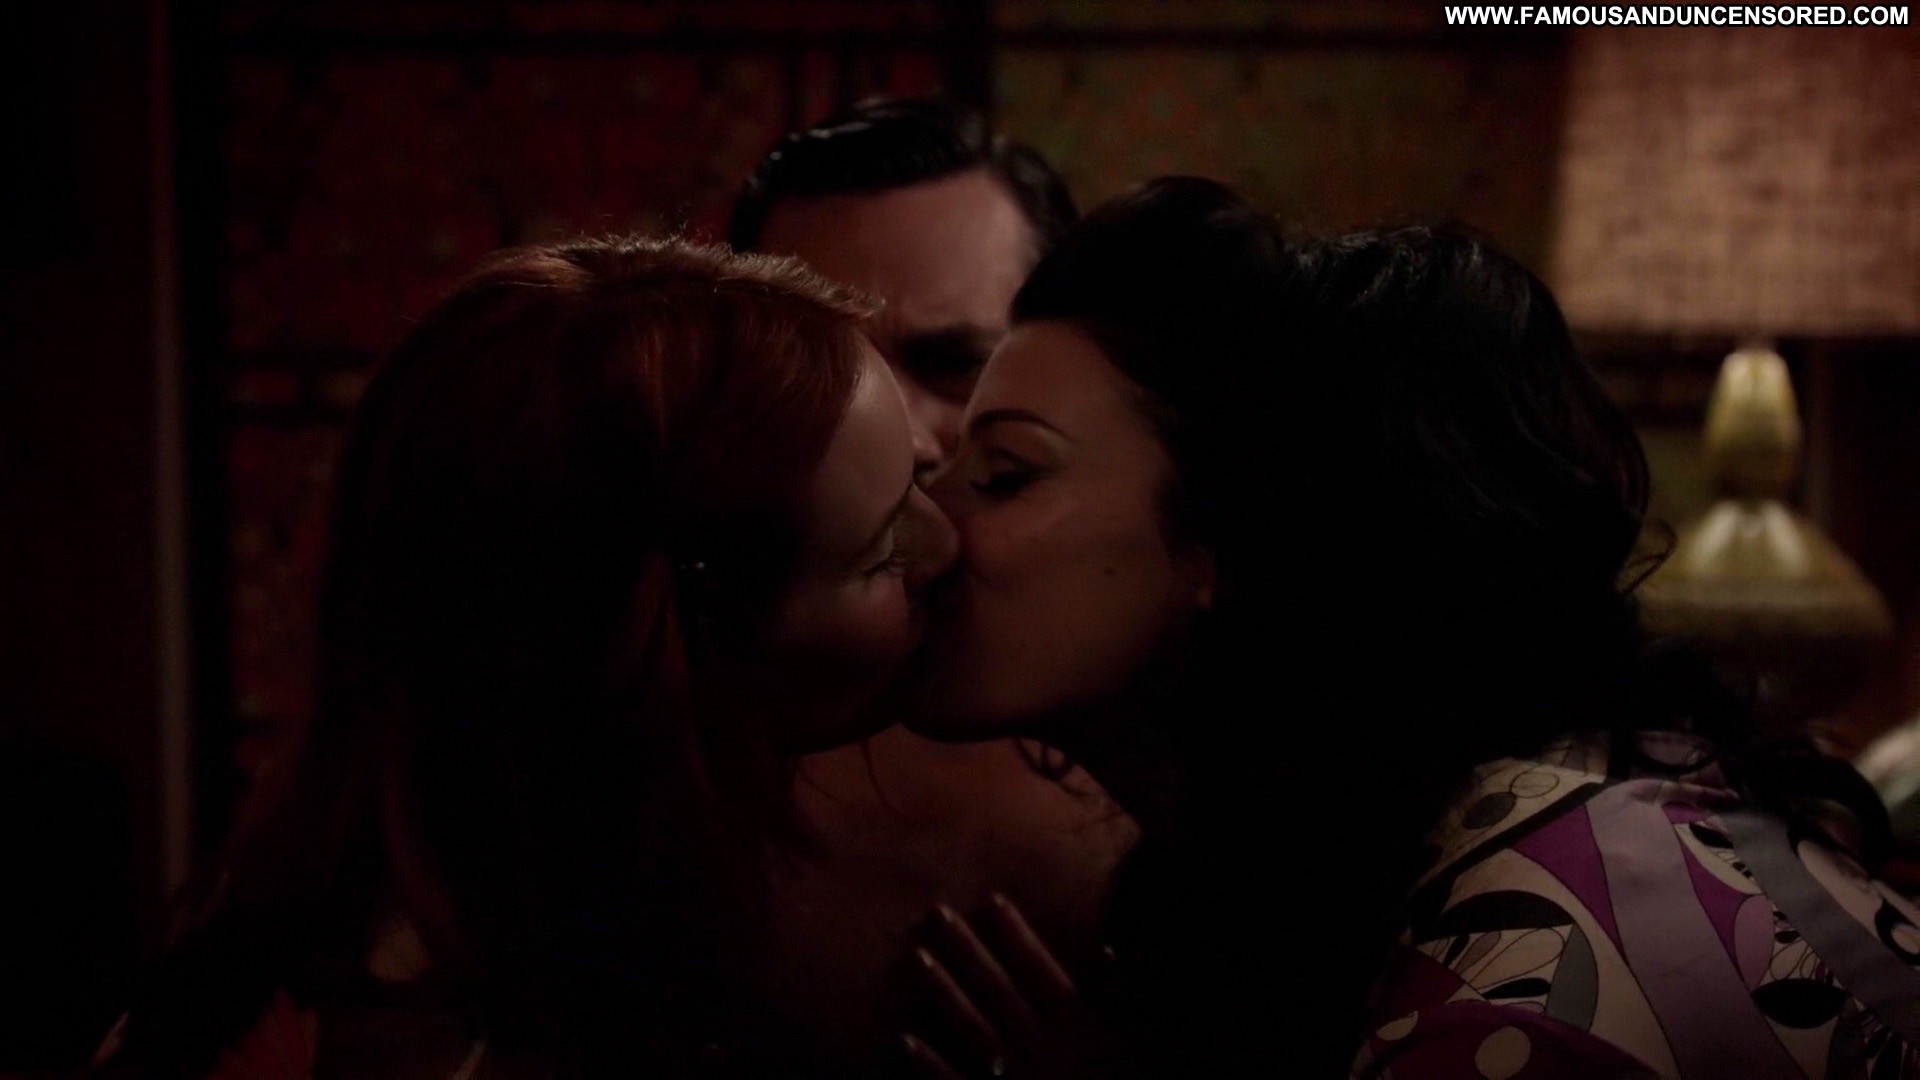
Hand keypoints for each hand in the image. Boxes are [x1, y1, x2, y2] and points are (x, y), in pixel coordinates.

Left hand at [899, 893, 1122, 1078]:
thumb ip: (1126, 994)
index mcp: (1079, 1027)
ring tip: (916, 956)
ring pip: (972, 1026)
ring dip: (943, 991)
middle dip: (967, 948)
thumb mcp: (1150, 1041)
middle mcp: (1042, 1047)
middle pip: (998, 988)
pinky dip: (930, 1064)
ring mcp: (1014, 1079)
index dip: (1016, 934)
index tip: (991, 900)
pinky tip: (904, 1040)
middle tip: (936, 912)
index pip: (1041, 969)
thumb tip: (1107, 945)